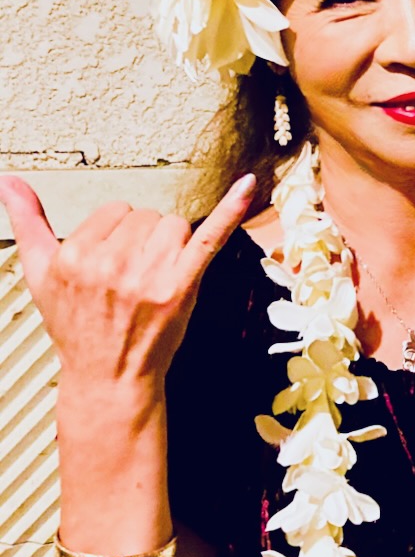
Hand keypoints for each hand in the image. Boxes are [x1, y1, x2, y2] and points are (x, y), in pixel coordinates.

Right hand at [0, 174, 254, 389]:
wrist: (107, 375)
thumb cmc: (75, 322)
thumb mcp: (39, 274)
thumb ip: (27, 222)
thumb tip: (10, 182)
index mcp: (74, 255)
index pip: (116, 210)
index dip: (118, 233)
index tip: (112, 263)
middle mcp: (110, 264)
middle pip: (147, 216)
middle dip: (143, 240)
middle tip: (131, 277)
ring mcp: (148, 275)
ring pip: (174, 224)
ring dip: (170, 246)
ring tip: (153, 278)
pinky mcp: (182, 285)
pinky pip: (210, 237)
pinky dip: (231, 210)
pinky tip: (249, 185)